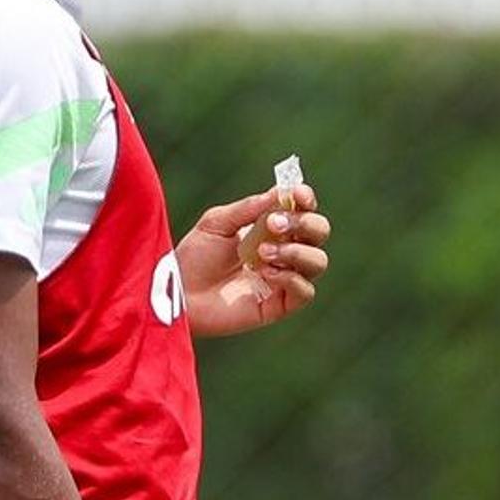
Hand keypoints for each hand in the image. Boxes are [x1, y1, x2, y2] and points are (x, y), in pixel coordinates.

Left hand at [174, 180, 329, 338]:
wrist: (179, 292)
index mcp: (272, 228)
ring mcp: (284, 279)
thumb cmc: (196, 256)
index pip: (303, 210)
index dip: (306, 200)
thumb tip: (279, 193)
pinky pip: (305, 291)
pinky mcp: (280, 305)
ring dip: (295, 251)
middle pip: (319, 232)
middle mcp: (284, 251)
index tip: (296, 194)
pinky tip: (264, 273)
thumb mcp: (218, 222)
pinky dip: (290, 278)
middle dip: (303, 223)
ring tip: (263, 253)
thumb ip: (249, 208)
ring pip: (318, 261)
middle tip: (273, 224)